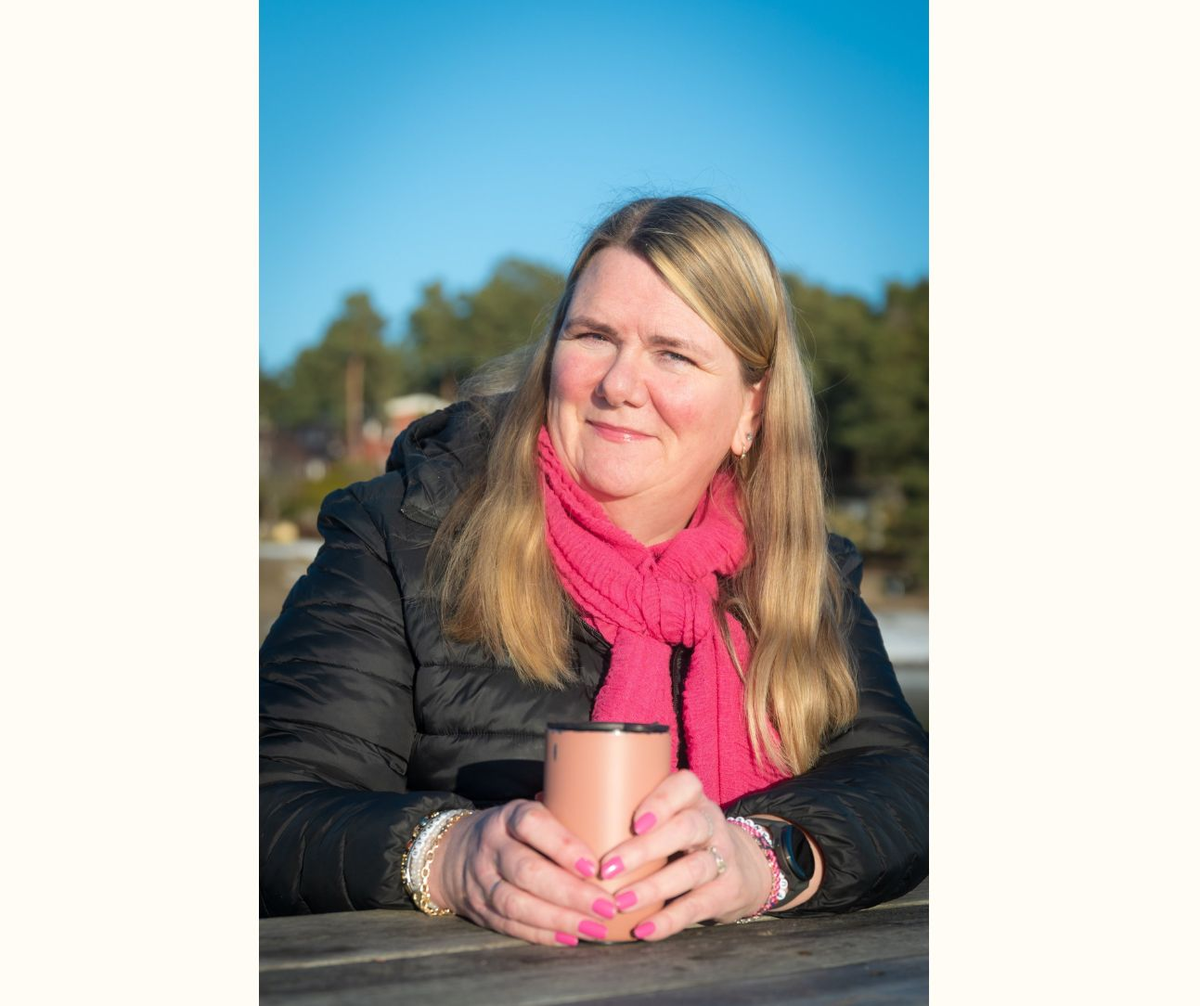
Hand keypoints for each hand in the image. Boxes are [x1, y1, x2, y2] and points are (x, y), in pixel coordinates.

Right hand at [427, 800, 618, 945]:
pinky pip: (512, 925)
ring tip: (596, 928)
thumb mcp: (528, 813)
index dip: (562, 845)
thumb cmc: (512, 832)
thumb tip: (615, 821)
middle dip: (570, 893)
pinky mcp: (481, 910)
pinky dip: (544, 934)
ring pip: (518, 904)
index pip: (531, 825)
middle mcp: (491, 847)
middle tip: (607, 906)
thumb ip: (563, 815)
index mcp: (508, 817)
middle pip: (527, 871)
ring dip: (560, 919)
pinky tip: (572, 937)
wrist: (452, 854)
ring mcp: (483, 881)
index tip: (593, 866)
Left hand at [596, 770, 773, 940]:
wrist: (741, 867)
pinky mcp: (726, 891)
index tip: (633, 823)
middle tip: (607, 867)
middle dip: (645, 849)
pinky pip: (698, 906)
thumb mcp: (668, 815)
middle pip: (685, 829)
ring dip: (654, 887)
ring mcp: (722, 857)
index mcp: (691, 798)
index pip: (685, 786)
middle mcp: (710, 823)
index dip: (661, 802)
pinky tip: (643, 929)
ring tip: (620, 902)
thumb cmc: (679, 836)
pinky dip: (670, 920)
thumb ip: (623, 809)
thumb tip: (549, 802)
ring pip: (693, 868)